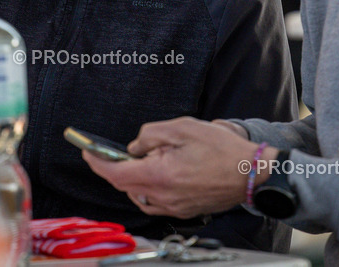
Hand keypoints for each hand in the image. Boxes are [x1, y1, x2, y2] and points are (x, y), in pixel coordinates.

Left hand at [83, 116, 276, 217]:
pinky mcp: (182, 210)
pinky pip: (156, 199)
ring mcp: (172, 207)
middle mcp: (162, 196)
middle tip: (141, 147)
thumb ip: (151, 134)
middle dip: (125, 165)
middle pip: (126, 184)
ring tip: (163, 156)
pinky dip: (153, 185)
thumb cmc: (222, 150)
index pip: (115, 173)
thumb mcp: (183, 127)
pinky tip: (170, 170)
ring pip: (140, 193)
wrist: (250, 173)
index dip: (96, 163)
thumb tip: (135, 147)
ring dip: (140, 176)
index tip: (87, 151)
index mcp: (159, 175)